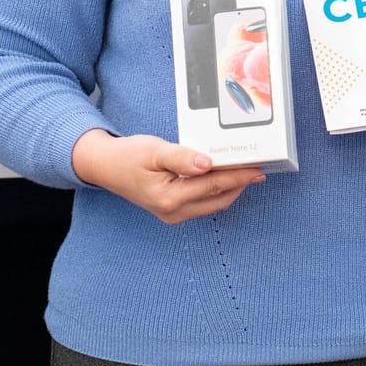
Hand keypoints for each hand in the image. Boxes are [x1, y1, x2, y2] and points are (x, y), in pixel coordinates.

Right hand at [69, 129, 263, 223]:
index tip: (257, 168)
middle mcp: (173, 212)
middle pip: (218, 198)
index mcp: (169, 198)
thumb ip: (182, 158)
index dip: (238, 175)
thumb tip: (208, 164)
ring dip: (231, 188)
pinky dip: (217, 190)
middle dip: (240, 183)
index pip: (213, 185)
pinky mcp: (174, 211)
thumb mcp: (154, 151)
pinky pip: (204, 202)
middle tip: (258, 167)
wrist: (107, 167)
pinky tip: (225, 176)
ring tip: (247, 170)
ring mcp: (174, 214)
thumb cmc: (128, 157)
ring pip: (213, 203)